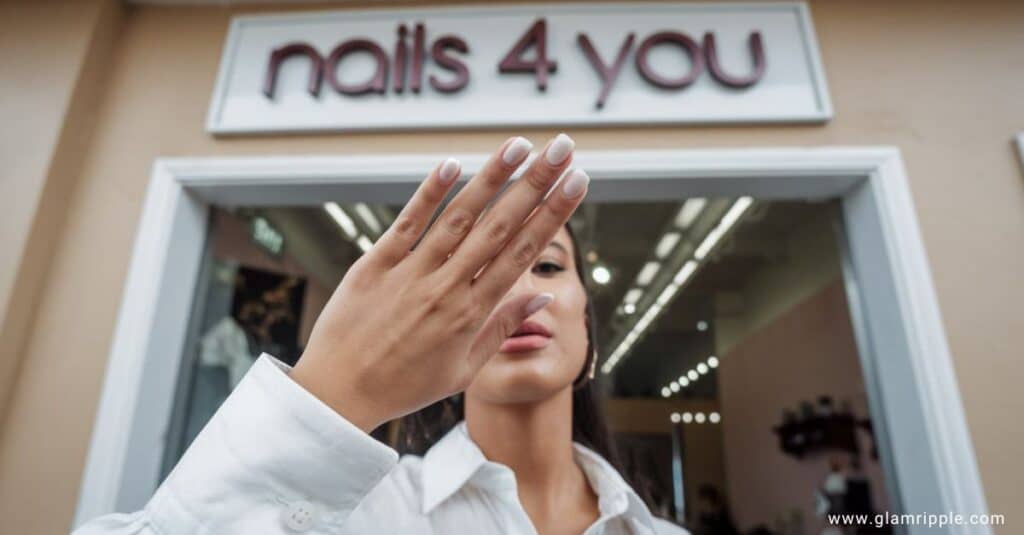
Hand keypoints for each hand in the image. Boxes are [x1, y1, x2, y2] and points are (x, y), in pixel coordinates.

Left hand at [290, 134, 588, 431]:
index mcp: (471, 314)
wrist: (339, 393)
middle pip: (499, 226)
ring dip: (491, 177)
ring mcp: (410, 273)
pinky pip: (407, 222)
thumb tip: (540, 296)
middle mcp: (445, 288)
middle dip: (535, 183)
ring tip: (520, 144)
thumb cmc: (405, 385)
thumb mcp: (463, 369)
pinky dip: (429, 192)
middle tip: (563, 148)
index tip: (577, 182)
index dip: (552, 214)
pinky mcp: (375, 264)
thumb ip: (501, 328)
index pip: (522, 253)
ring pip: (458, 216)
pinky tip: (453, 162)